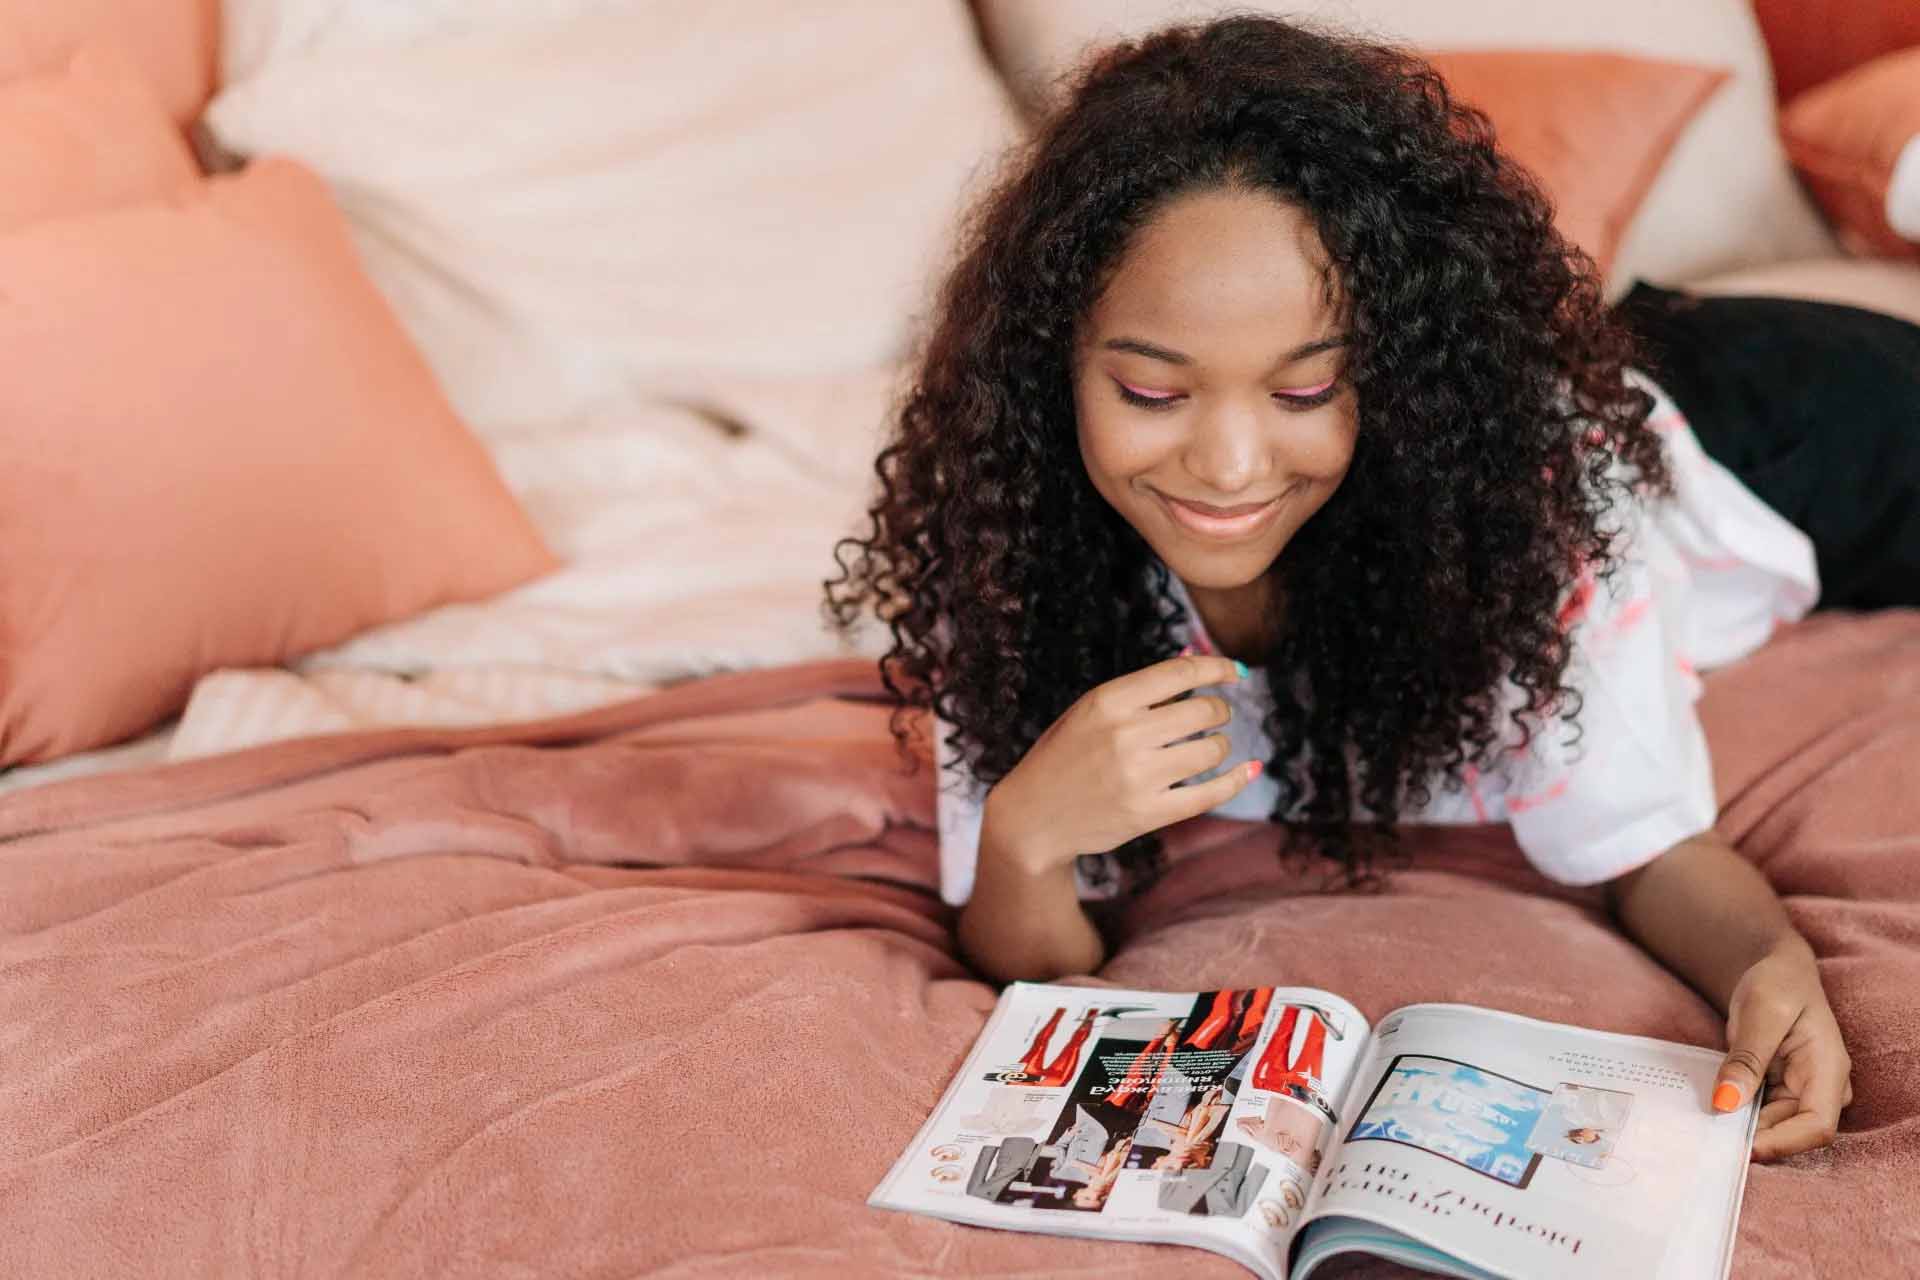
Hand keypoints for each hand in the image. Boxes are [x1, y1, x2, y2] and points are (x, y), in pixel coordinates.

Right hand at [981, 654, 1256, 873]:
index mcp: (1108, 701)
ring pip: (1212, 749)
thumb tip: (1196, 658)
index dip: (1218, 667)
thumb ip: (1141, 689)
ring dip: (1220, 744)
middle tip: (1215, 716)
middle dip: (1219, 710)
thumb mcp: (1091, 711)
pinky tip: (1248, 770)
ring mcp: (1138, 776)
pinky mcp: (1148, 813)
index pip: (1182, 673)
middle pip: (1204, 710)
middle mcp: (1125, 735)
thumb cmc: (1064, 755)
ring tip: (1208, 746)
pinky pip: (1210, 793)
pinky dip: (1236, 780)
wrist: (1032, 817)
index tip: (1236, 672)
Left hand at [1713, 939, 1852, 1160]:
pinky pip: (1760, 1114)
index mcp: (1828, 1070)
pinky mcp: (1781, 1092)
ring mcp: (1802, 1092)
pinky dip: (1737, 1116)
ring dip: (1741, 1131)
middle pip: (1791, 1132)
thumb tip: (1726, 1103)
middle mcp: (1821, 1089)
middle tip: (1707, 1141)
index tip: (1742, 1148)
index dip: (1782, 1144)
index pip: (1816, 1125)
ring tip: (1703, 1131)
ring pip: (1772, 1128)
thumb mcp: (1761, 1012)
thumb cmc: (1777, 984)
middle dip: (1753, 1139)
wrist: (1777, 972)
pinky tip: (1711, 1117)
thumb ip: (1747, 1059)